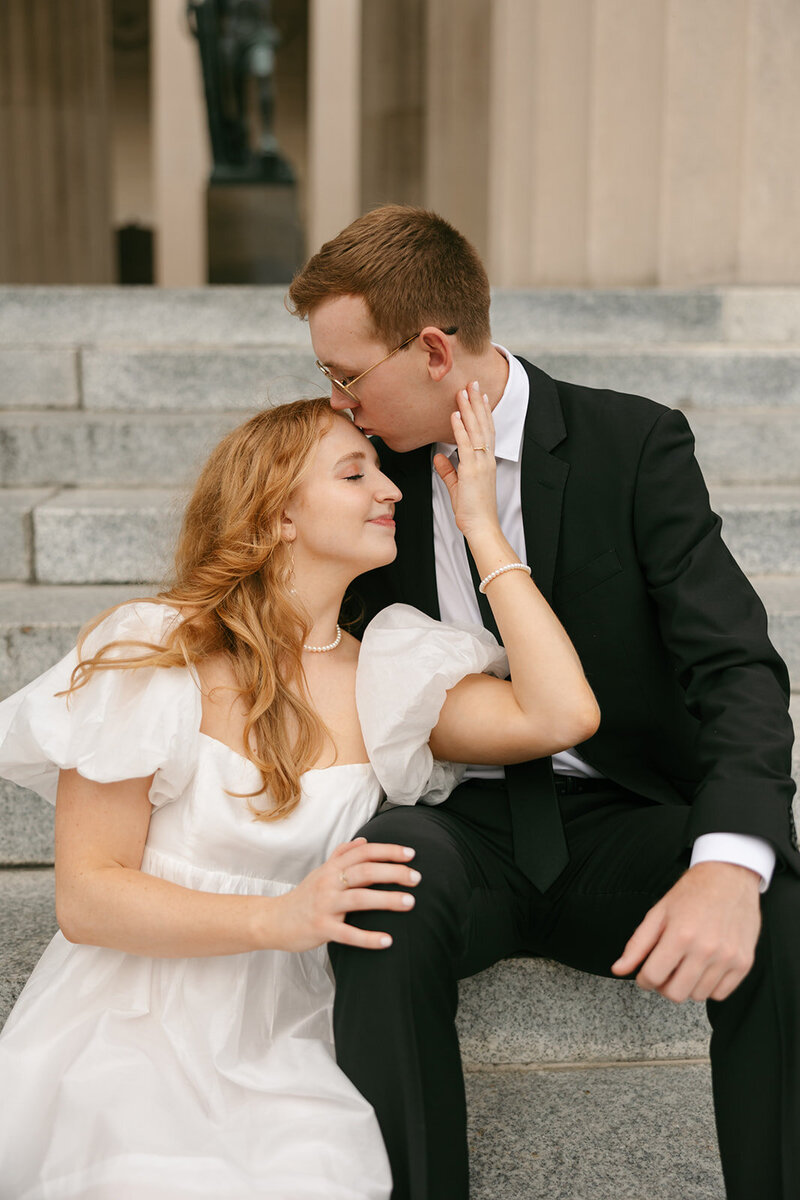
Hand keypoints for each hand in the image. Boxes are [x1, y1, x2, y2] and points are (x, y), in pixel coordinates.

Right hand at [272, 838, 420, 951]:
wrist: (273, 920)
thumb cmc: (303, 897)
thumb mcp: (321, 872)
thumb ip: (341, 856)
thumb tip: (363, 841)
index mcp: (332, 868)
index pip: (364, 852)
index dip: (388, 851)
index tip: (411, 854)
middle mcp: (329, 883)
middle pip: (365, 871)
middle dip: (393, 872)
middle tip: (417, 878)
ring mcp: (324, 905)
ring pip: (359, 899)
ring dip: (387, 900)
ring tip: (410, 903)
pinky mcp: (321, 928)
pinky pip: (348, 934)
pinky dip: (369, 938)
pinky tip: (388, 941)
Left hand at [433, 380, 498, 540]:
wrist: (481, 526)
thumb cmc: (472, 509)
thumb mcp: (457, 486)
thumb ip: (448, 470)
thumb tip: (438, 457)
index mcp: (485, 461)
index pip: (485, 430)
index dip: (482, 412)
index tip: (479, 395)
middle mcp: (486, 459)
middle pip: (483, 424)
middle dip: (477, 402)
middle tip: (473, 383)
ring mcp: (481, 463)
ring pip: (476, 430)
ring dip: (469, 409)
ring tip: (464, 391)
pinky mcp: (472, 471)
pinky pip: (466, 445)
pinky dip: (460, 429)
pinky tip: (455, 415)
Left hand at [611, 862, 761, 1002]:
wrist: (730, 878)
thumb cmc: (692, 893)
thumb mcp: (658, 913)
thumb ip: (637, 944)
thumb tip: (618, 969)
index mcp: (680, 935)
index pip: (653, 977)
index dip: (643, 979)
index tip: (646, 973)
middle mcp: (705, 950)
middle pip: (675, 994)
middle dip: (663, 986)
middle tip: (665, 970)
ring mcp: (727, 958)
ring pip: (697, 996)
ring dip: (686, 985)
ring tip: (686, 964)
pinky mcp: (744, 963)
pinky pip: (720, 994)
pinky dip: (708, 986)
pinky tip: (703, 967)